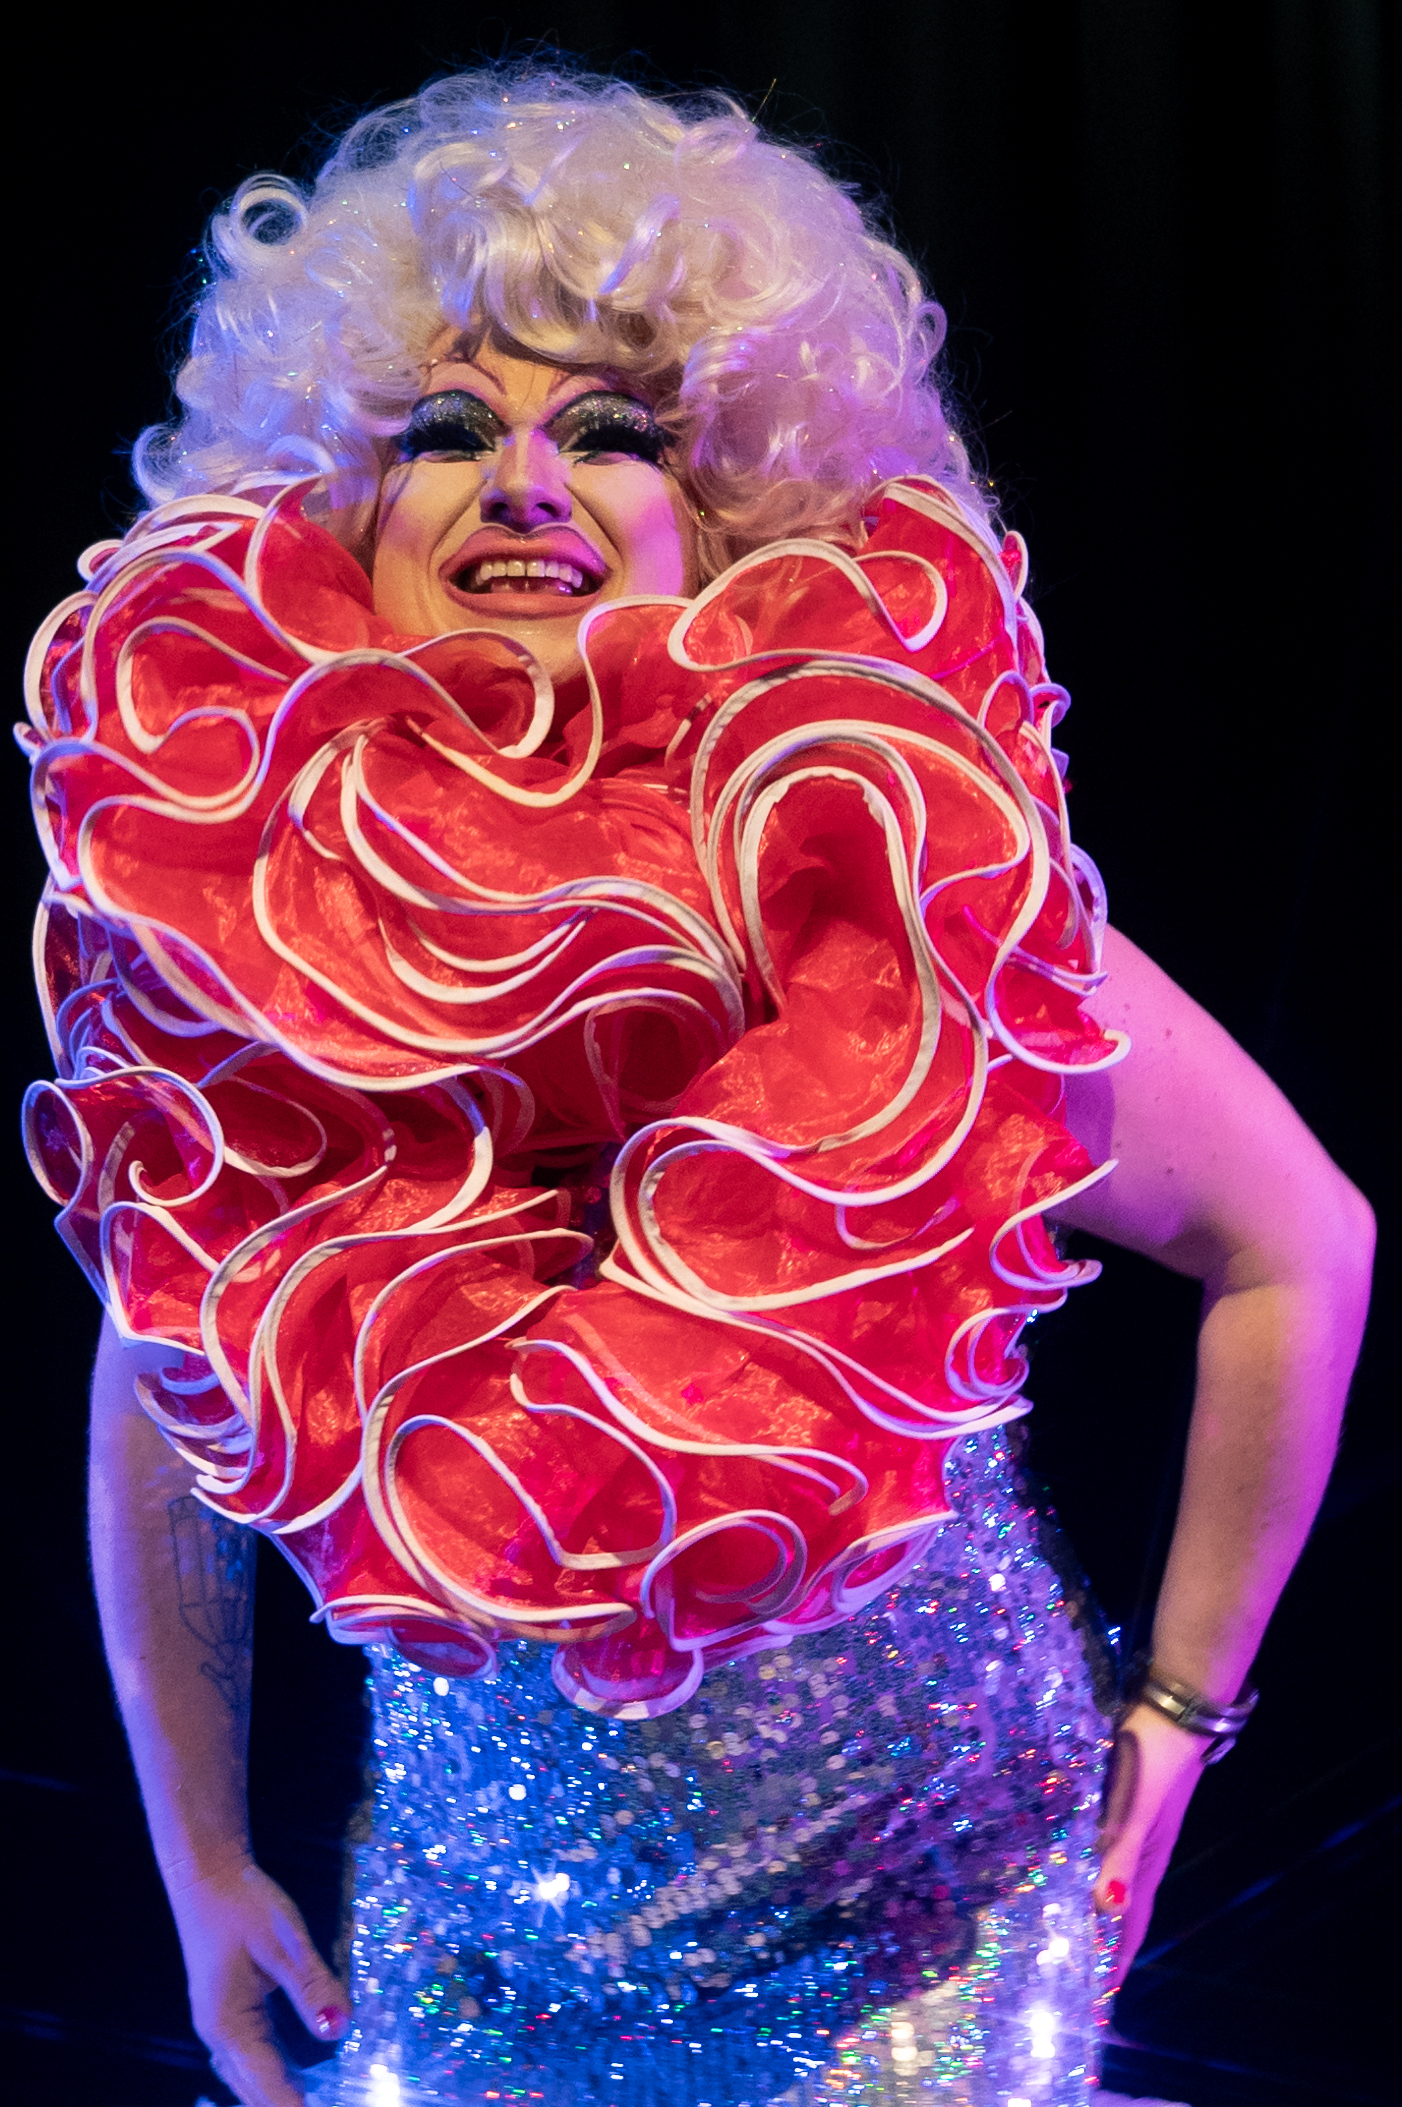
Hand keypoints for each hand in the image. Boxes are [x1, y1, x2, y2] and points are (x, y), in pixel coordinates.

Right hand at [167, 1852, 349, 2106]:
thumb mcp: (285, 1941)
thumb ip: (312, 1985)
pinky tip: (287, 2083)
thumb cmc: (245, 1904)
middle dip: (283, 2105)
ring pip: (247, 2079)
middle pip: (254, 2090)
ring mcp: (219, 2026)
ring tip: (304, 2105)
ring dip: (275, 2096)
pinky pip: (247, 2060)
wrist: (207, 1876)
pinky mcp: (226, 2013)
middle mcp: (219, 2034)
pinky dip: (267, 2078)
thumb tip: (339, 2030)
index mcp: (230, 2024)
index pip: (267, 2083)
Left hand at [1094, 1699, 1207, 1986]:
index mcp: (1150, 1862)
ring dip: (1092, 1906)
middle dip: (1100, 1941)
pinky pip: (1104, 1850)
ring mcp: (1137, 1827)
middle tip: (1070, 1971)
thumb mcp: (1135, 1810)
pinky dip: (1088, 1868)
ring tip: (1062, 1927)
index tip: (1098, 1999)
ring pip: (1111, 1879)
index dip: (1115, 1959)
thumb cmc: (1154, 1761)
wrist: (1174, 1711)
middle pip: (1121, 1908)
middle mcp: (1145, 1851)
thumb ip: (1121, 1855)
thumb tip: (1109, 1910)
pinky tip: (1068, 1864)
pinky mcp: (1125, 1803)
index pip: (1131, 1924)